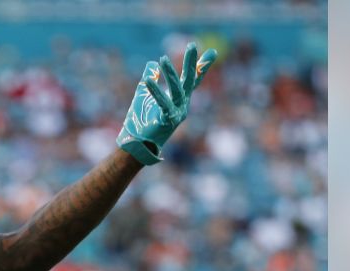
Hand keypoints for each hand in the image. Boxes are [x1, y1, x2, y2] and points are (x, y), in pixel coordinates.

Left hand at [116, 42, 216, 164]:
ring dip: (170, 74)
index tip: (212, 52)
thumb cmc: (142, 122)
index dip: (201, 66)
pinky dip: (155, 92)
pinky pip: (162, 103)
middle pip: (189, 81)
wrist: (138, 145)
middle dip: (190, 63)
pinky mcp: (167, 121)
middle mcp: (182, 105)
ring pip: (177, 90)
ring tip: (162, 59)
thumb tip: (152, 64)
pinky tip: (147, 81)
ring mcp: (177, 113)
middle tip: (192, 45)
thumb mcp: (145, 95)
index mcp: (179, 99)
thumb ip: (151, 79)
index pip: (192, 80)